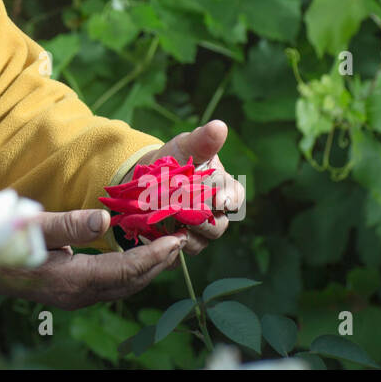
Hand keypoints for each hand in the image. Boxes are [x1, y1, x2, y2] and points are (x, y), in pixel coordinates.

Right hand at [0, 209, 185, 309]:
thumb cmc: (0, 240)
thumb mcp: (32, 225)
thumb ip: (68, 224)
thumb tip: (106, 219)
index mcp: (71, 280)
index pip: (124, 271)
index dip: (153, 257)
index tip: (176, 241)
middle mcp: (77, 294)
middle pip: (129, 283)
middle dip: (159, 264)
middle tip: (183, 241)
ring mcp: (73, 295)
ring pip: (121, 286)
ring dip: (147, 268)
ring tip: (168, 247)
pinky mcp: (69, 290)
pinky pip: (110, 283)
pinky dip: (130, 269)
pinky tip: (136, 254)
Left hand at [134, 118, 244, 255]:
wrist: (146, 180)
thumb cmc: (173, 160)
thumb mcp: (184, 147)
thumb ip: (201, 141)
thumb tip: (219, 126)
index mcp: (224, 191)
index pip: (234, 198)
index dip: (228, 199)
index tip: (218, 198)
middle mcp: (215, 216)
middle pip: (216, 226)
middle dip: (200, 219)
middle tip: (182, 211)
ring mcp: (198, 234)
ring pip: (198, 243)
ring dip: (184, 236)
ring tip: (166, 226)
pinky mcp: (178, 246)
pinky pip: (176, 254)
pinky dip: (165, 248)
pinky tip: (152, 237)